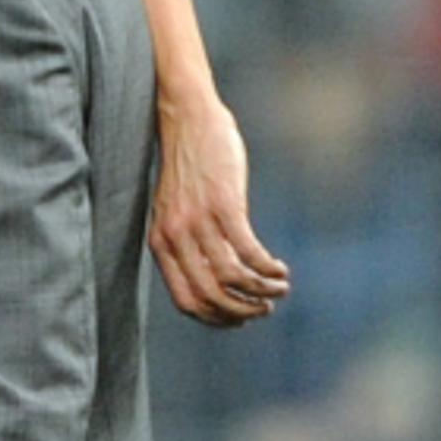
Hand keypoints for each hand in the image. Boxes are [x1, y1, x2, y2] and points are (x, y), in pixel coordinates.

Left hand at [148, 96, 289, 326]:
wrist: (187, 120)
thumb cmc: (188, 167)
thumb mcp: (176, 212)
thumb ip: (189, 243)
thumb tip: (219, 278)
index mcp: (161, 244)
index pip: (186, 301)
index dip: (216, 319)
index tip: (239, 320)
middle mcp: (175, 238)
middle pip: (210, 296)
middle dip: (242, 311)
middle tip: (264, 309)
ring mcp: (198, 222)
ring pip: (232, 278)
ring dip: (261, 292)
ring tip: (278, 288)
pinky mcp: (225, 205)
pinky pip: (249, 252)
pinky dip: (268, 268)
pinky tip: (279, 269)